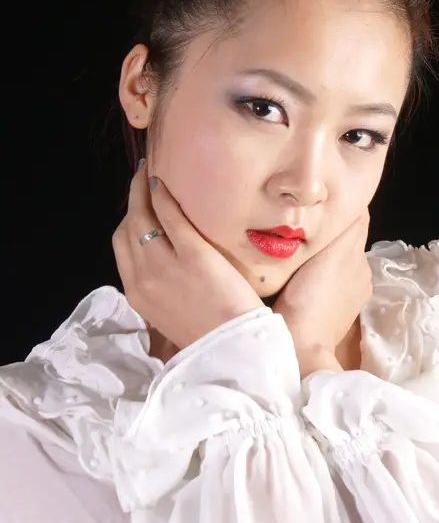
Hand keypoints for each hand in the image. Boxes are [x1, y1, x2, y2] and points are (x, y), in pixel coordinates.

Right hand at [112, 161, 263, 352]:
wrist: (233, 348)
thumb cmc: (211, 334)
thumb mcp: (171, 316)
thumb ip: (161, 291)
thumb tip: (164, 270)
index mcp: (137, 295)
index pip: (121, 247)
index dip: (127, 222)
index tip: (136, 207)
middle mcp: (144, 278)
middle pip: (126, 229)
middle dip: (131, 202)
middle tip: (140, 182)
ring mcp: (165, 266)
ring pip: (142, 218)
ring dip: (142, 191)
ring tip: (148, 174)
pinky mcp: (193, 255)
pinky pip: (171, 218)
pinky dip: (164, 197)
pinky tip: (165, 185)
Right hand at [273, 212, 371, 360]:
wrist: (298, 349)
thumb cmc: (310, 297)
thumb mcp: (333, 254)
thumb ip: (350, 229)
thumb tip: (361, 204)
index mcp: (360, 264)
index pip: (354, 229)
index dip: (339, 216)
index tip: (318, 207)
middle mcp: (359, 281)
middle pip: (343, 248)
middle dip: (327, 238)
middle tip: (300, 227)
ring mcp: (346, 302)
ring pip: (332, 268)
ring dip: (320, 259)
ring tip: (296, 252)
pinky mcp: (330, 318)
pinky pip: (323, 288)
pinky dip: (315, 280)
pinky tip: (297, 280)